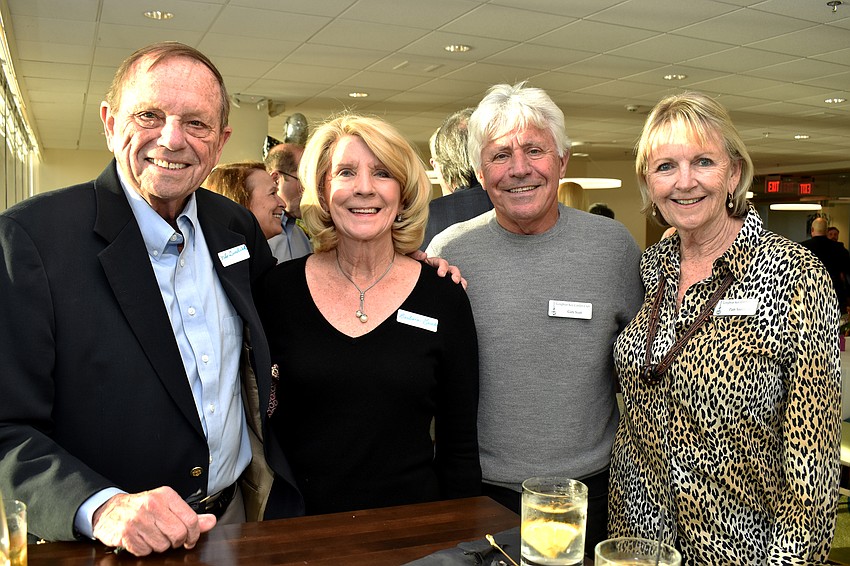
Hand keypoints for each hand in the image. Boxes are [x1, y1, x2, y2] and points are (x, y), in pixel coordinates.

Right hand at [92, 486, 215, 555]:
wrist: (110, 509)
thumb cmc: (142, 507)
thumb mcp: (167, 505)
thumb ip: (190, 515)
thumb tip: (211, 522)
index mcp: (165, 495)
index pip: (191, 519)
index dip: (194, 534)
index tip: (191, 539)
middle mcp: (151, 505)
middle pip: (178, 534)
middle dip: (176, 541)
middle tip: (170, 538)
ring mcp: (137, 520)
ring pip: (162, 546)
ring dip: (159, 545)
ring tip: (152, 535)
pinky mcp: (125, 534)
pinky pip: (144, 552)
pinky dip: (144, 549)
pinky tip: (140, 539)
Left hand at [409, 250, 466, 289]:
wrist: (405, 281)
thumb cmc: (407, 269)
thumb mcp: (409, 259)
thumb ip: (414, 254)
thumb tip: (424, 256)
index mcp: (432, 263)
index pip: (441, 262)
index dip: (443, 267)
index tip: (441, 274)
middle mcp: (439, 270)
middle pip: (452, 269)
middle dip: (455, 274)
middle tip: (455, 281)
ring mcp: (442, 279)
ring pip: (455, 278)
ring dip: (460, 280)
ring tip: (461, 286)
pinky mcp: (443, 286)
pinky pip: (454, 287)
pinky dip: (459, 289)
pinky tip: (461, 291)